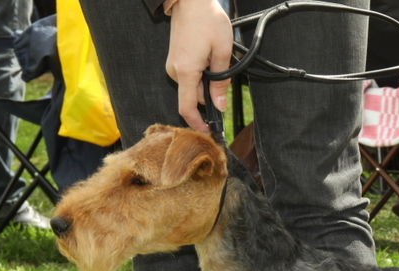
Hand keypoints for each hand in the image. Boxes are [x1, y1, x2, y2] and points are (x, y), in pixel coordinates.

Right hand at [165, 0, 233, 130]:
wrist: (190, 0)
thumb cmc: (207, 20)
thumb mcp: (221, 52)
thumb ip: (221, 81)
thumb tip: (219, 106)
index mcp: (186, 71)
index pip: (186, 108)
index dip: (197, 123)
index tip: (208, 130)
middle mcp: (175, 70)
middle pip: (194, 96)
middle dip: (211, 92)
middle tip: (225, 75)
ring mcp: (173, 64)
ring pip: (193, 85)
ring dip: (207, 80)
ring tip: (216, 59)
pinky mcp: (175, 59)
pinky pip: (189, 74)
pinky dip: (201, 72)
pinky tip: (209, 57)